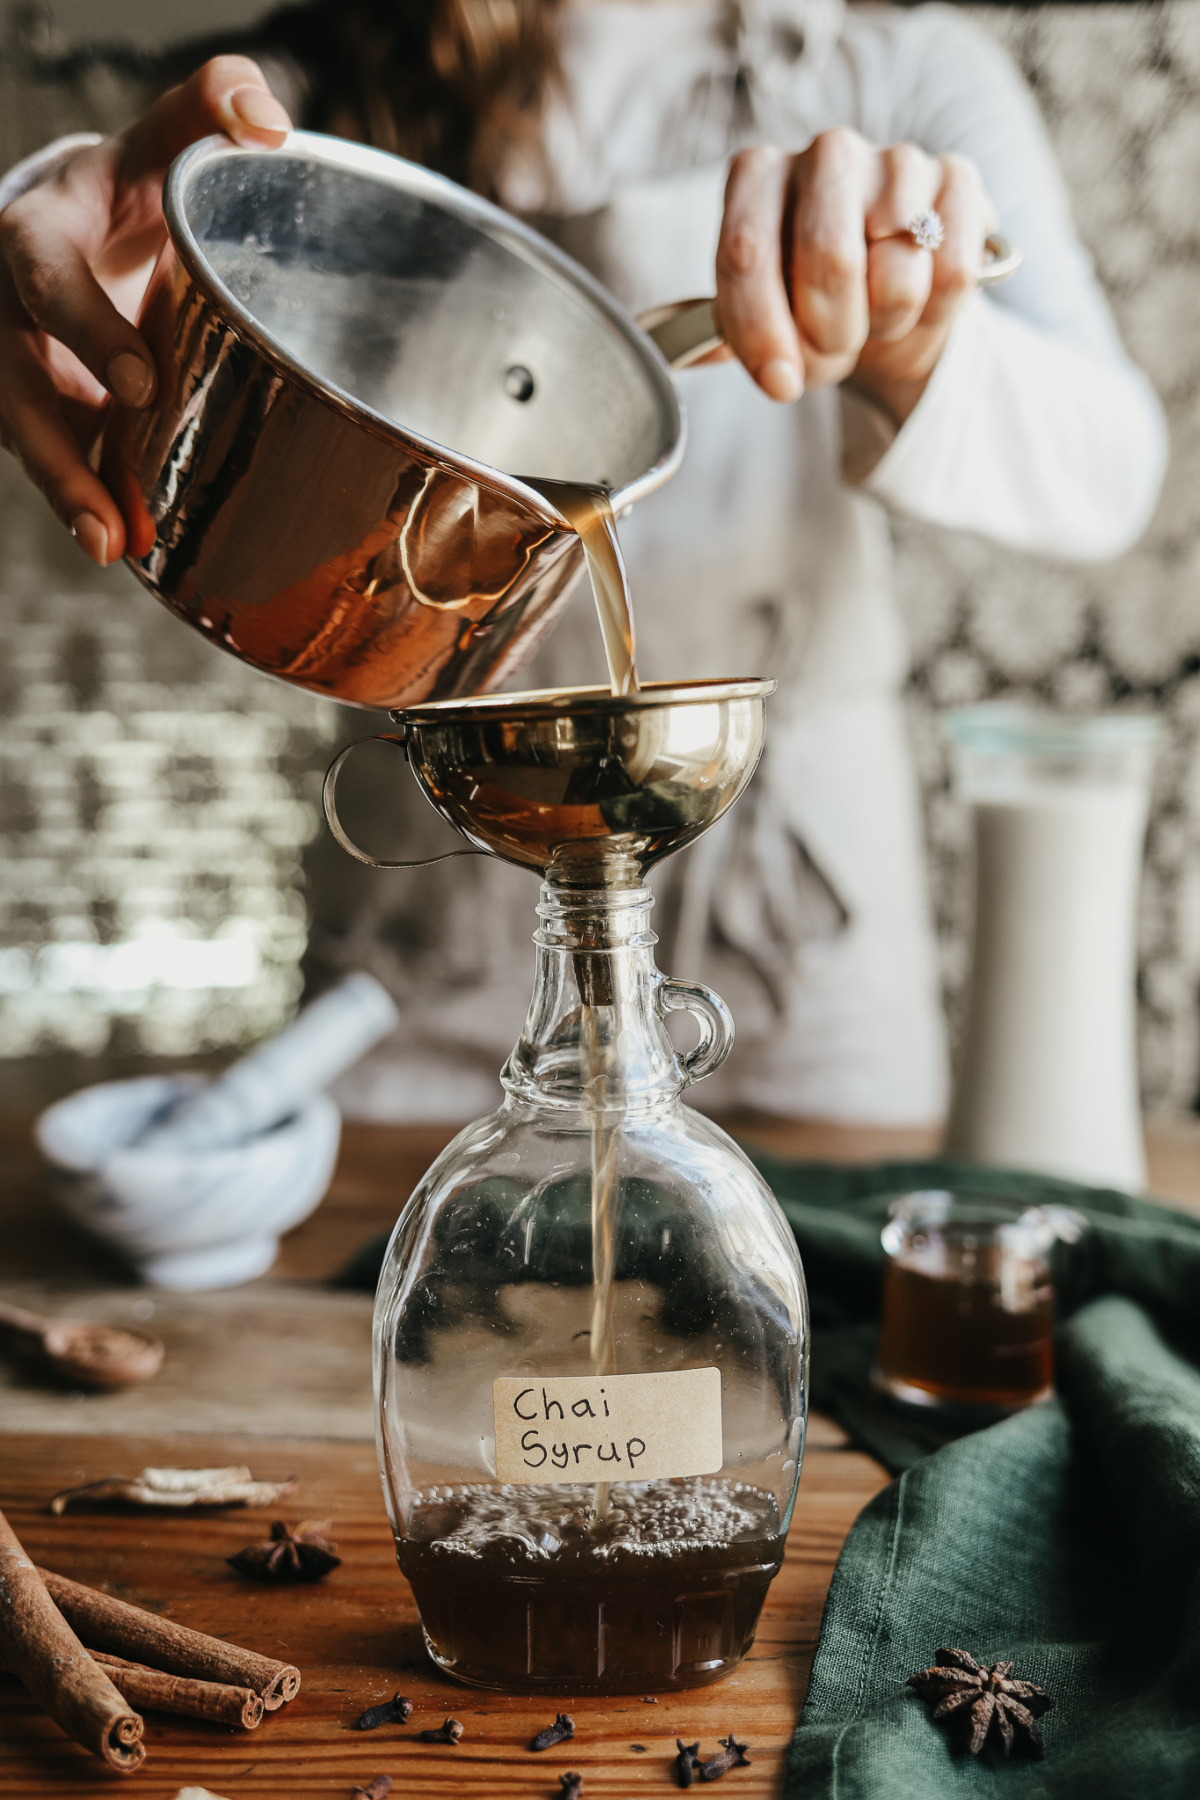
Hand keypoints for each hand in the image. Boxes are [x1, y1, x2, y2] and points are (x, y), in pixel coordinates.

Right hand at [0, 57, 289, 565]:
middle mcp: (7, 308)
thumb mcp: (155, 141)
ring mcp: (16, 368)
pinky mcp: (39, 411)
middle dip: (60, 451)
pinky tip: (135, 547)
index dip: (87, 330)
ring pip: (27, 436)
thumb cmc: (121, 189)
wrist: (72, 227)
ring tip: (115, 548)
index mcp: (35, 234)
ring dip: (71, 494)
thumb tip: (271, 121)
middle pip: (18, 385)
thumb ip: (209, 107)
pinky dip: (94, 503)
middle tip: (111, 512)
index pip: (47, 276)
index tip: (141, 384)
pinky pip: (60, 461)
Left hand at [714, 130, 994, 424]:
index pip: (746, 251)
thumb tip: (688, 357)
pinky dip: (933, 313)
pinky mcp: (957, 181)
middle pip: (829, 261)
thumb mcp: (760, 322)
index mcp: (757, 176)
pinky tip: (918, 303)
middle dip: (832, 333)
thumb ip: (723, 334)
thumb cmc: (810, 309)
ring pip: (897, 274)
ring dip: (884, 325)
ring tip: (874, 319)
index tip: (780, 383)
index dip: (761, 329)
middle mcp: (825, 153)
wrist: (888, 304)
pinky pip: (952, 272)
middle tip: (835, 348)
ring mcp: (896, 160)